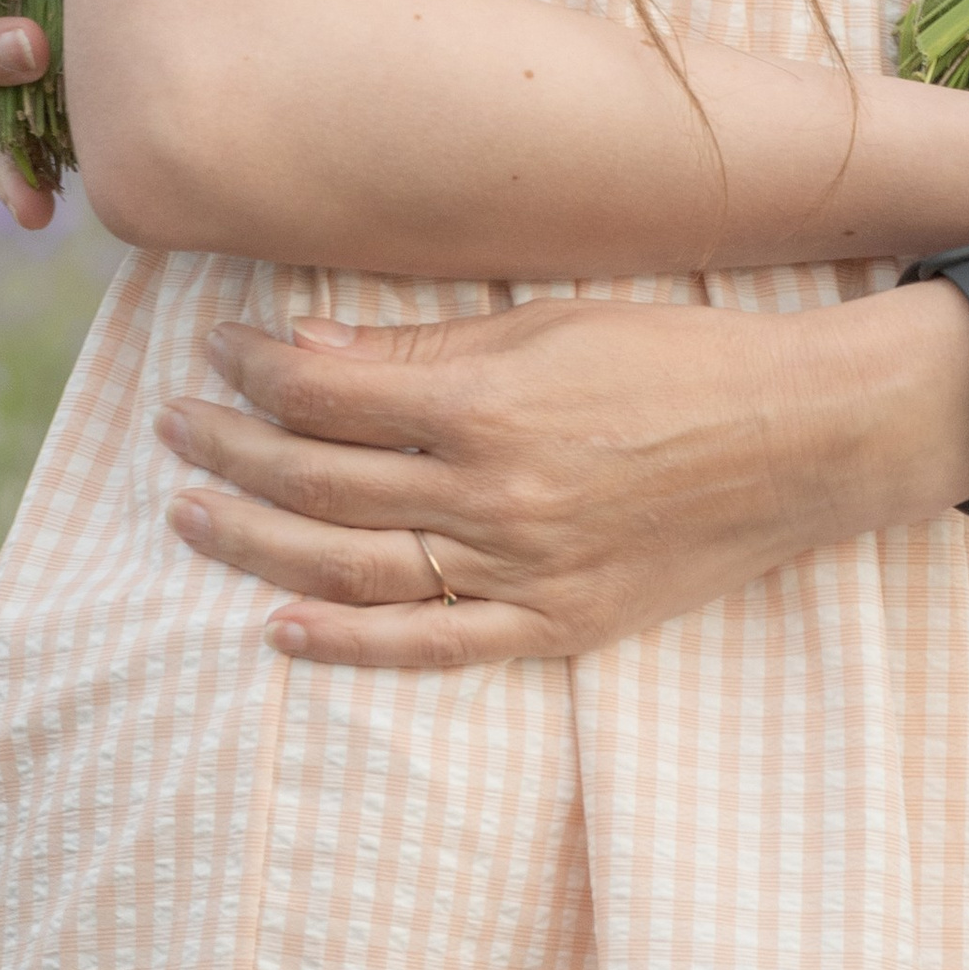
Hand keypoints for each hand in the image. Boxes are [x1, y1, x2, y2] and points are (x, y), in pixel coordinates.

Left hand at [157, 284, 967, 667]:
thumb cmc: (676, 357)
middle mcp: (490, 494)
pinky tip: (276, 626)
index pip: (332, 392)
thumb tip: (309, 350)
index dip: (259, 369)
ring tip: (189, 512)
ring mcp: (518, 569)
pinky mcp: (550, 624)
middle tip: (174, 424)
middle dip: (233, 448)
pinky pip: (429, 645)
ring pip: (351, 564)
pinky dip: (345, 643)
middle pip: (322, 479)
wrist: (793, 438)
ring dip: (257, 537)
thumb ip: (427, 347)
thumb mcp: (552, 324)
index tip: (218, 348)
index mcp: (489, 402)